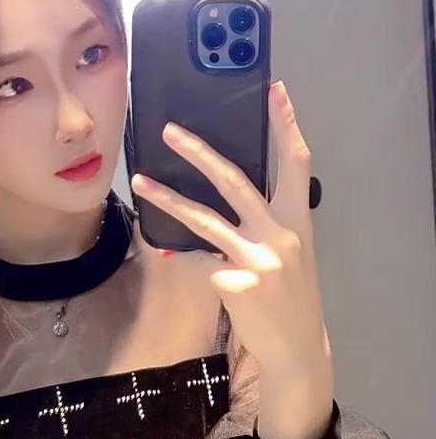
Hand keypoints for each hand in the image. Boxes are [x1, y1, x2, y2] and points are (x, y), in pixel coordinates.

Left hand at [131, 80, 331, 378]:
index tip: (275, 90)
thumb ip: (266, 226)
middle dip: (199, 152)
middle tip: (169, 131)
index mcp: (297, 222)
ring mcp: (256, 259)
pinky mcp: (233, 282)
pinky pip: (201, 262)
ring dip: (167, 198)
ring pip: (203, 219)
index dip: (286, 125)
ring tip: (140, 182)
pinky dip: (194, 265)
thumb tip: (224, 202)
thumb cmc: (291, 298)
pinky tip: (212, 279)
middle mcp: (279, 235)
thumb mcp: (292, 255)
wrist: (297, 348)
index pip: (295, 164)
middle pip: (235, 181)